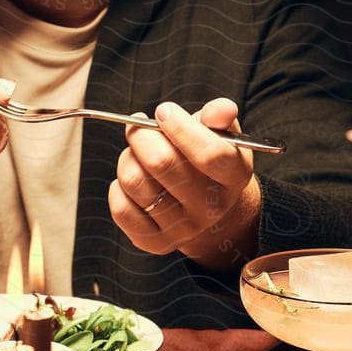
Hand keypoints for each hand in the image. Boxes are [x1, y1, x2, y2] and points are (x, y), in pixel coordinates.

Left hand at [110, 98, 261, 270]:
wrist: (204, 205)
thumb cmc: (207, 159)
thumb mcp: (220, 135)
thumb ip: (218, 117)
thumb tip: (221, 108)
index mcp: (234, 176)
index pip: (210, 153)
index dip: (180, 127)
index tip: (164, 111)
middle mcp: (210, 208)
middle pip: (162, 163)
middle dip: (142, 135)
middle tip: (139, 126)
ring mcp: (183, 229)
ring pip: (135, 182)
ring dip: (127, 158)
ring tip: (136, 153)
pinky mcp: (155, 242)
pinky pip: (120, 208)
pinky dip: (117, 186)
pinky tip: (133, 178)